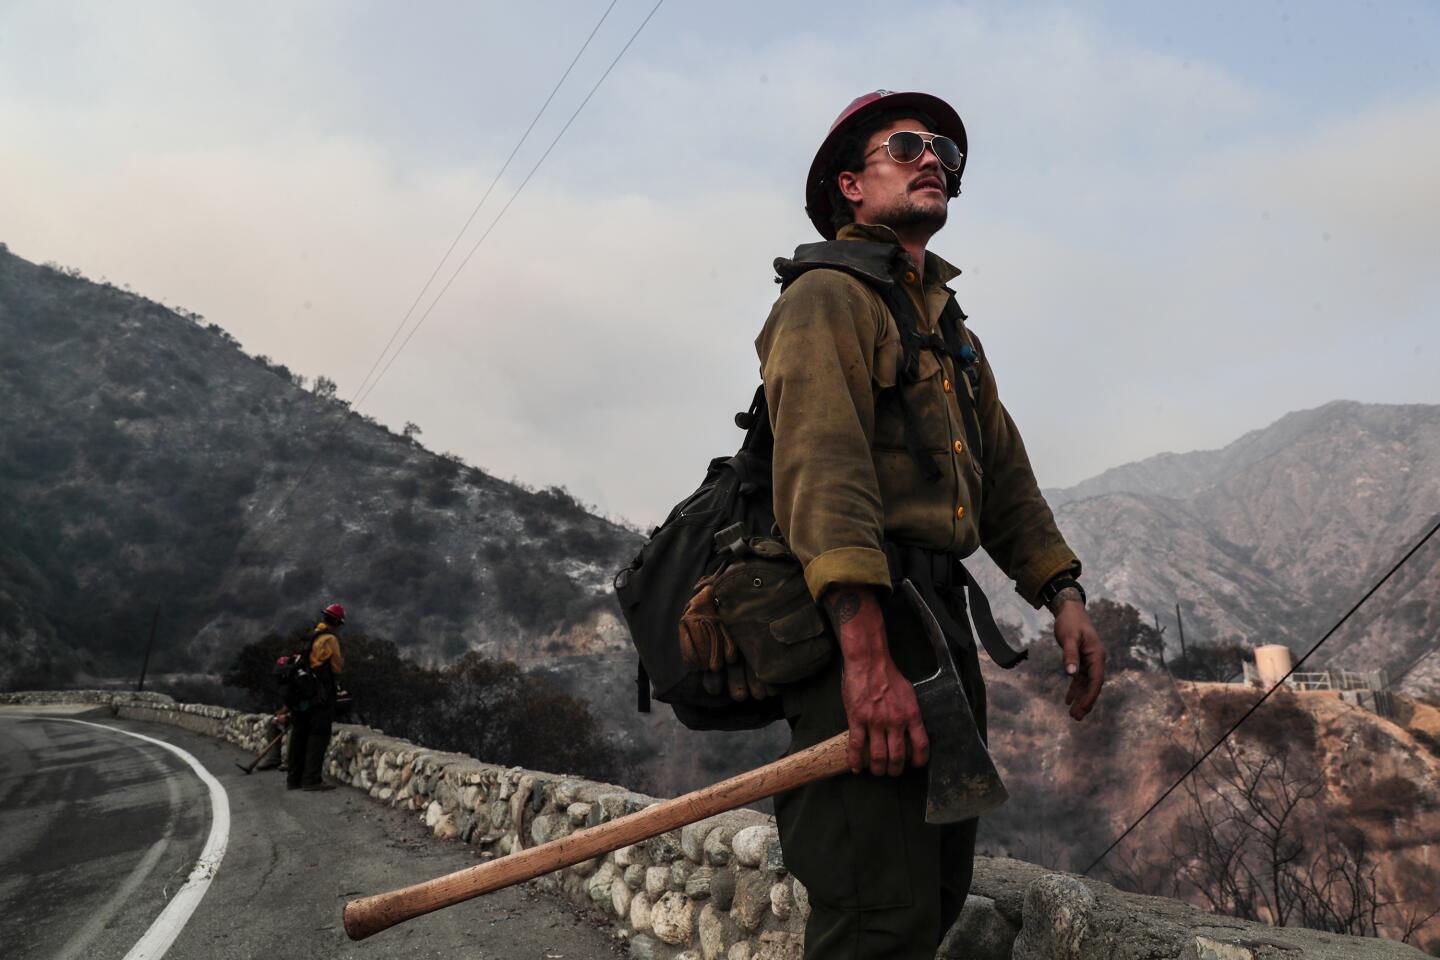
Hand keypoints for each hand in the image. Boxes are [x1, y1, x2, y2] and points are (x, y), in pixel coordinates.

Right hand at [825, 586, 928, 775]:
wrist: (869, 662)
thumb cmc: (888, 675)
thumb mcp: (908, 694)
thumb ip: (910, 713)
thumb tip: (910, 730)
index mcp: (911, 714)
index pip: (921, 744)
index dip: (919, 759)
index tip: (915, 765)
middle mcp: (895, 721)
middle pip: (898, 756)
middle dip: (895, 769)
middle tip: (892, 772)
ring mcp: (875, 721)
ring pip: (878, 756)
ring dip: (878, 768)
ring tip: (876, 771)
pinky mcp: (857, 719)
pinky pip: (856, 746)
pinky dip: (856, 761)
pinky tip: (856, 768)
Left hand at [1053, 601, 1104, 719]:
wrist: (1070, 610)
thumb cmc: (1070, 622)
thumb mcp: (1068, 637)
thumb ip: (1070, 655)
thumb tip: (1071, 674)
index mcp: (1097, 655)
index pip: (1096, 680)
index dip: (1090, 696)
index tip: (1082, 708)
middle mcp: (1096, 660)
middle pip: (1093, 686)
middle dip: (1085, 702)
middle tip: (1076, 718)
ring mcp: (1089, 661)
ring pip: (1086, 684)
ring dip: (1080, 698)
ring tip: (1073, 714)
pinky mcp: (1081, 661)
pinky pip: (1080, 679)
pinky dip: (1074, 689)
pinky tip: (1068, 700)